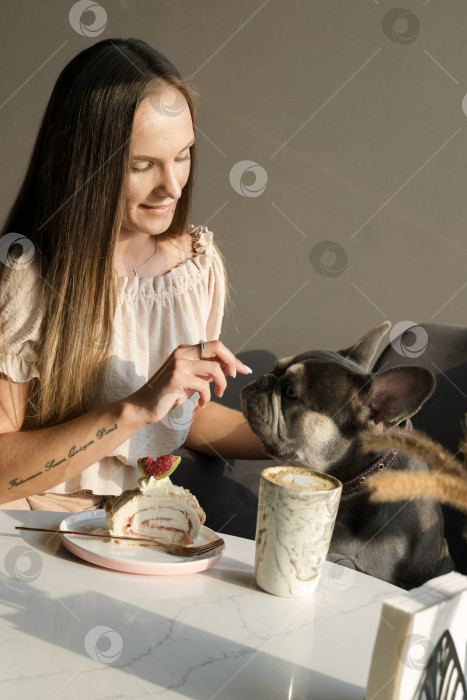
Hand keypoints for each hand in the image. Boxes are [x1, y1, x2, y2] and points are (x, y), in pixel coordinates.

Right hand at [130, 340, 252, 425]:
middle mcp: (182, 352)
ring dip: (222, 384)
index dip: (232, 357)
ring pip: (214, 369)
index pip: (216, 346)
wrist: (144, 406)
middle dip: (232, 362)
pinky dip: (207, 397)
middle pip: (217, 347)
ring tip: (218, 394)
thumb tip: (232, 367)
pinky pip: (204, 386)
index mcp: (185, 350)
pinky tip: (201, 404)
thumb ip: (207, 371)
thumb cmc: (169, 394)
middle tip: (236, 377)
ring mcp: (178, 363)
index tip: (244, 370)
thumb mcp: (192, 379)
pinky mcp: (176, 377)